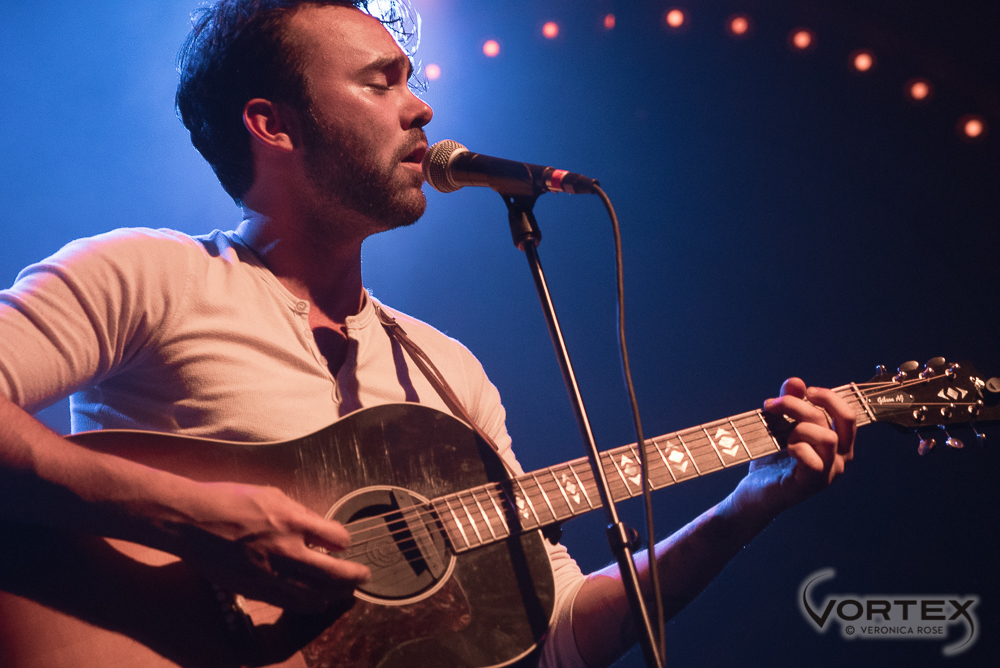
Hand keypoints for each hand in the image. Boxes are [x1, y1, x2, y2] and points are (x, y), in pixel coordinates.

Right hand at [173, 482, 370, 612]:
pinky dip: (307, 602)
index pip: (337, 539)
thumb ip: (299, 512)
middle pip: (333, 574)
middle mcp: (285, 550)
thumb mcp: (271, 494)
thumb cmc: (229, 500)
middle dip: (353, 576)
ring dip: (333, 594)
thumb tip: (319, 526)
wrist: (191, 521)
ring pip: (313, 595)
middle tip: (364, 575)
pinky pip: (289, 602)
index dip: (344, 541)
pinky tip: (315, 599)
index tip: (342, 541)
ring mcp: (270, 573)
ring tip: (343, 591)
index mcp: (292, 521)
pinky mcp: (255, 588)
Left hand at [724, 378, 855, 524]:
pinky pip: (814, 461)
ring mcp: (828, 473)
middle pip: (840, 420)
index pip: (848, 414)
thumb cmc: (772, 459)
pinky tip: (785, 448)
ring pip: (828, 438)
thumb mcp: (780, 425)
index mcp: (839, 443)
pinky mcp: (811, 484)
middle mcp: (840, 458)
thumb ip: (790, 402)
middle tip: (777, 404)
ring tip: (781, 434)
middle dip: (805, 405)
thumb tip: (796, 381)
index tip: (805, 391)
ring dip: (799, 428)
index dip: (829, 397)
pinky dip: (798, 448)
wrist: (754, 492)